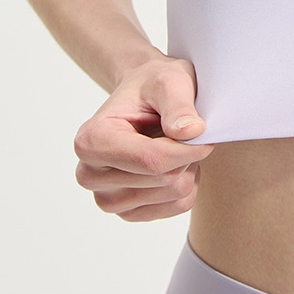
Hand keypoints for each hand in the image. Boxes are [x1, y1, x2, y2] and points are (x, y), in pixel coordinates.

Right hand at [73, 55, 214, 221]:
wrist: (145, 96)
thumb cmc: (153, 85)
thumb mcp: (170, 81)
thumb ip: (179, 105)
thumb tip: (191, 131)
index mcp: (91, 140)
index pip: (151, 160)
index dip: (187, 148)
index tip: (203, 129)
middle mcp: (90, 175)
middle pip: (164, 179)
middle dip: (185, 154)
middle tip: (180, 129)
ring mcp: (107, 199)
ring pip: (174, 195)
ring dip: (187, 167)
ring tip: (173, 142)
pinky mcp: (128, 212)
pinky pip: (177, 205)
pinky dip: (188, 182)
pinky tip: (174, 160)